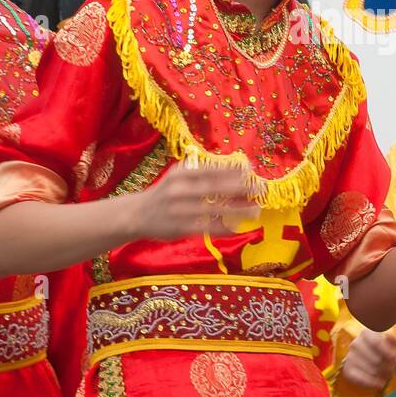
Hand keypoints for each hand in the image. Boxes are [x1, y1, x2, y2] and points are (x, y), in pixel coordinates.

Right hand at [126, 164, 259, 242]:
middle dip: (239, 187)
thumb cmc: (165, 193)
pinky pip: (205, 228)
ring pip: (213, 209)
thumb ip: (200, 172)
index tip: (251, 170)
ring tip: (256, 210)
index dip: (231, 170)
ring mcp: (178, 210)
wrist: (136, 215)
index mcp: (180, 174)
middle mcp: (178, 190)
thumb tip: (233, 168)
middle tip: (260, 188)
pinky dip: (223, 228)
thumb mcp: (177, 176)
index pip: (210, 170)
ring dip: (236, 210)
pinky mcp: (179, 228)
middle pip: (213, 188)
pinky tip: (238, 228)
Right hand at [341, 329, 395, 391]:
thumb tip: (391, 337)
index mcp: (366, 333)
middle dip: (389, 367)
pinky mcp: (347, 370)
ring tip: (389, 376)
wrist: (366, 356)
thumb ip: (393, 341)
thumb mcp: (389, 343)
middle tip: (395, 370)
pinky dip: (373, 383)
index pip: (377, 343)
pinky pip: (361, 380)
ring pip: (371, 370)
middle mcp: (356, 344)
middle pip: (376, 359)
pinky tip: (381, 384)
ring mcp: (350, 357)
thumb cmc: (381, 348)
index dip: (389, 354)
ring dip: (383, 376)